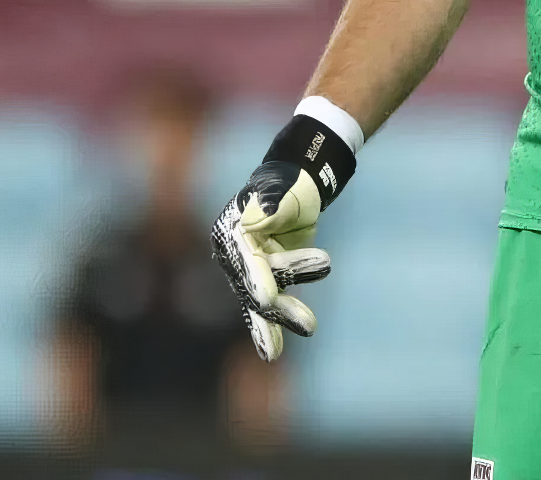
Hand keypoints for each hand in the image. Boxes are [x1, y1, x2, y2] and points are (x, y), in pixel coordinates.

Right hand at [209, 114, 356, 360]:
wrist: (297, 188)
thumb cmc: (290, 185)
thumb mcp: (285, 191)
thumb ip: (273, 204)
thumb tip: (261, 215)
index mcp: (232, 230)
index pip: (246, 259)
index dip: (257, 278)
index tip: (268, 296)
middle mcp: (234, 255)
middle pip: (255, 286)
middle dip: (279, 305)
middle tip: (308, 324)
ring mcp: (249, 271)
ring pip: (262, 302)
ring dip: (283, 318)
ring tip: (308, 330)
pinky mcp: (266, 280)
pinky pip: (269, 306)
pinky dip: (272, 328)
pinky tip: (271, 354)